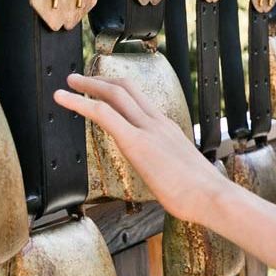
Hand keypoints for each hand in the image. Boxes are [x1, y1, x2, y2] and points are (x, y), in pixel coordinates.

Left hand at [54, 73, 237, 222]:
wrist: (213, 196)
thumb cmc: (202, 194)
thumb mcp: (183, 173)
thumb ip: (169, 168)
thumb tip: (165, 179)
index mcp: (168, 129)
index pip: (140, 101)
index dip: (119, 92)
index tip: (105, 91)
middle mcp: (158, 123)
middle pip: (126, 89)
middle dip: (101, 81)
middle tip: (81, 79)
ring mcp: (148, 129)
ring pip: (114, 94)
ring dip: (88, 85)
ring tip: (69, 83)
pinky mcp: (136, 142)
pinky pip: (103, 113)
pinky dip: (78, 102)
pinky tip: (62, 98)